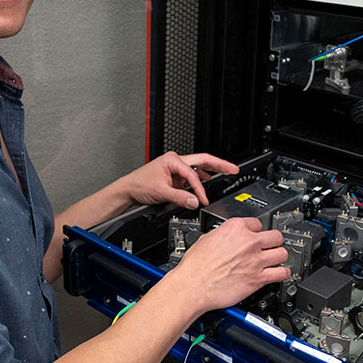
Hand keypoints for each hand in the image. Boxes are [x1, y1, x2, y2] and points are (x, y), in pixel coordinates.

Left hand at [119, 152, 238, 209]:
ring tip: (227, 171)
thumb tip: (195, 202)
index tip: (203, 200)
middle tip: (234, 168)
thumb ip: (179, 198)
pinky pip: (193, 173)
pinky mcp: (175, 175)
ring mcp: (176, 168)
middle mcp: (175, 161)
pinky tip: (208, 179)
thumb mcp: (161, 192)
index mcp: (172, 160)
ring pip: (199, 165)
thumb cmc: (139, 185)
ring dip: (213, 169)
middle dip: (219, 164)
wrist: (129, 190)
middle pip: (203, 160)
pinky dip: (202, 177)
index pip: (193, 174)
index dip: (199, 189)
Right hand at [169, 217, 288, 312]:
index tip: (255, 235)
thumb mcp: (205, 238)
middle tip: (270, 246)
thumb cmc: (195, 266)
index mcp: (235, 228)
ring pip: (282, 253)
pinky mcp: (258, 278)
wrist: (193, 285)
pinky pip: (282, 273)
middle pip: (275, 236)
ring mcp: (255, 260)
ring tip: (277, 259)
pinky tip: (281, 273)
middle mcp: (248, 242)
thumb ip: (222, 235)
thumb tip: (225, 237)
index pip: (257, 223)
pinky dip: (284, 273)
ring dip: (280, 256)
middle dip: (273, 241)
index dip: (256, 230)